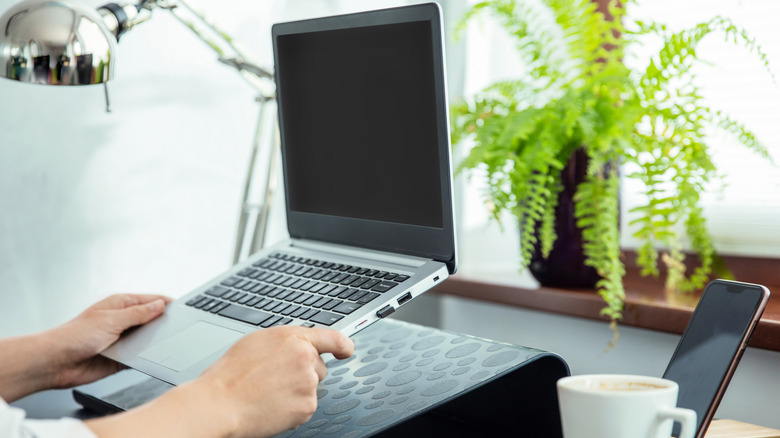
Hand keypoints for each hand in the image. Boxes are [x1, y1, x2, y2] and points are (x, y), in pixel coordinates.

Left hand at [48, 294, 172, 388]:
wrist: (56, 363)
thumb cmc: (74, 336)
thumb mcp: (111, 320)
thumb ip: (138, 314)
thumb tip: (159, 305)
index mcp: (120, 305)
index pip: (151, 301)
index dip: (167, 303)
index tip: (183, 308)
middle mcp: (123, 321)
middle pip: (152, 320)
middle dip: (164, 324)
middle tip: (179, 327)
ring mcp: (123, 339)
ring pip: (148, 339)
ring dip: (154, 342)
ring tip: (167, 343)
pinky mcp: (122, 357)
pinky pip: (141, 356)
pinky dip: (147, 357)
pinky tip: (154, 358)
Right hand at [86, 326, 354, 437]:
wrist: (219, 404)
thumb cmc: (230, 375)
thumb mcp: (257, 342)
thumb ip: (285, 341)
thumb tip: (297, 344)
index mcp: (292, 337)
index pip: (332, 337)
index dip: (343, 344)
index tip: (347, 350)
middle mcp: (305, 357)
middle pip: (320, 367)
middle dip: (305, 373)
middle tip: (276, 380)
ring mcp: (308, 383)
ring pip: (312, 388)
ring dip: (297, 392)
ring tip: (269, 393)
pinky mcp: (307, 406)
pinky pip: (306, 407)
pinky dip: (293, 409)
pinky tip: (272, 406)